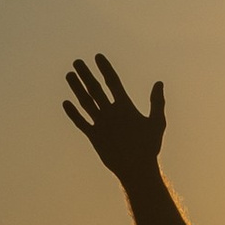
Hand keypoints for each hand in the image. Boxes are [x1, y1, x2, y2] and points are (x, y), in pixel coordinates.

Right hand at [63, 52, 166, 184]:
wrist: (138, 168)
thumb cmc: (150, 147)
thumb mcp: (156, 122)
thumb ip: (156, 102)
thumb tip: (159, 83)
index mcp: (125, 106)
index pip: (113, 82)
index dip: (106, 69)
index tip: (98, 56)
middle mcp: (111, 112)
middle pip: (96, 89)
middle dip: (87, 75)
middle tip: (77, 61)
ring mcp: (102, 123)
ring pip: (86, 102)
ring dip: (77, 89)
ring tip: (69, 75)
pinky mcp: (94, 136)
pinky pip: (82, 122)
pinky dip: (73, 113)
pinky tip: (66, 102)